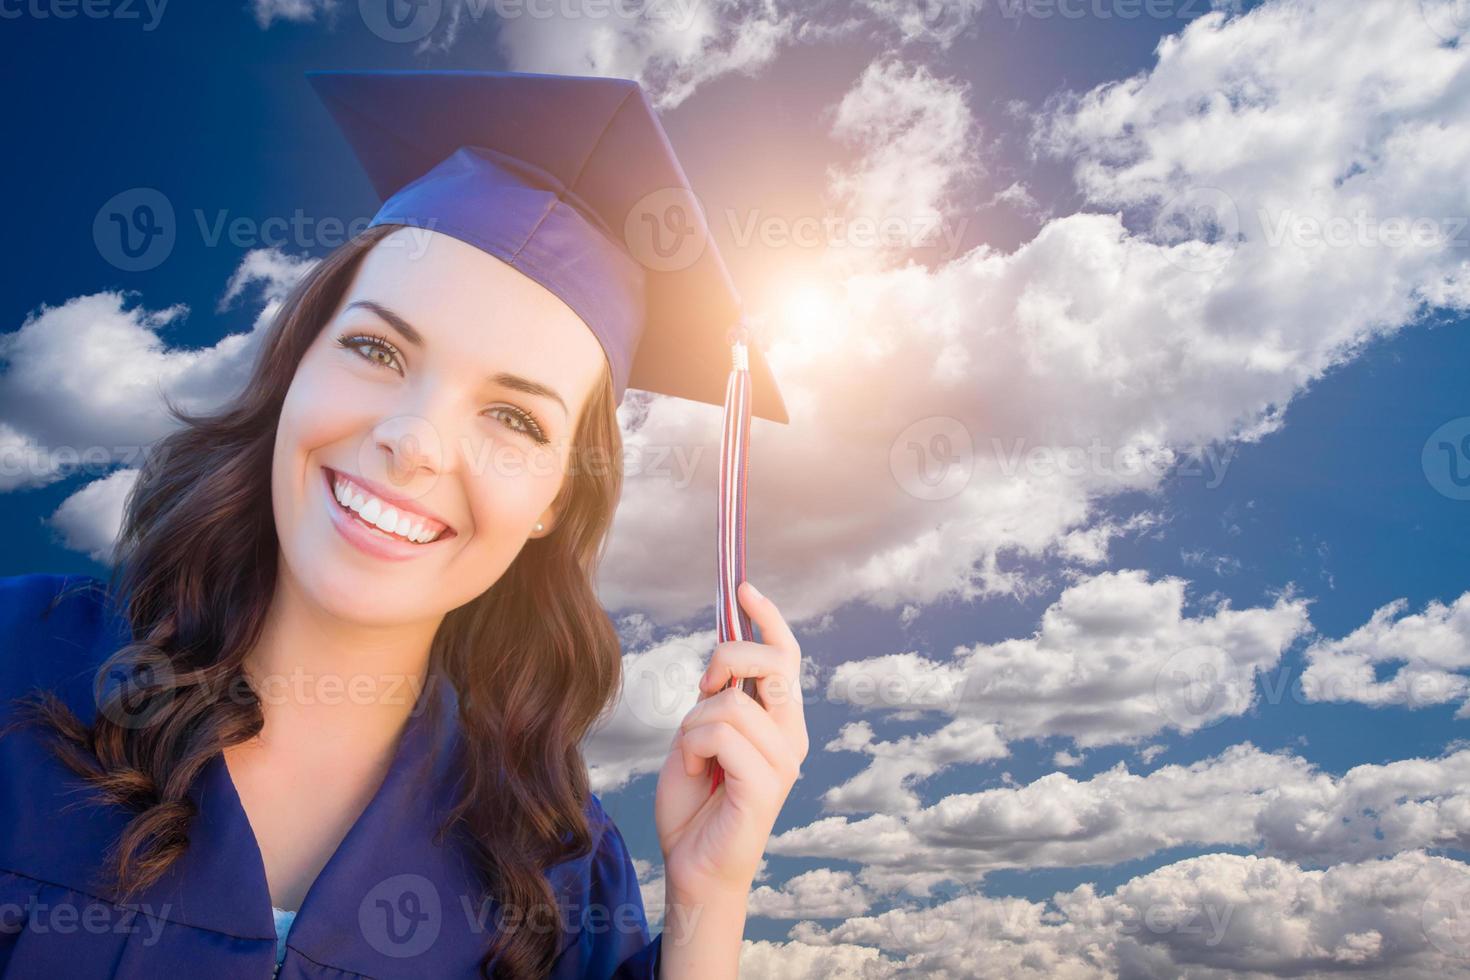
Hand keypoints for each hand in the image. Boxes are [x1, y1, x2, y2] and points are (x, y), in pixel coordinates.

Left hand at [654, 581, 808, 901]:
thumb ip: (717, 699)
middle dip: (727, 658)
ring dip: (694, 724)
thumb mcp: (698, 735)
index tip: (743, 588)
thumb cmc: (694, 803)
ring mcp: (784, 761)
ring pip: (730, 703)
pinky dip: (695, 748)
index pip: (786, 656)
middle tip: (701, 687)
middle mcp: (792, 736)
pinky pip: (720, 734)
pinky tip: (699, 774)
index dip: (767, 618)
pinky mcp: (767, 784)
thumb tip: (722, 663)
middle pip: (771, 663)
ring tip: (695, 759)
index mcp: (781, 721)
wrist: (693, 867)